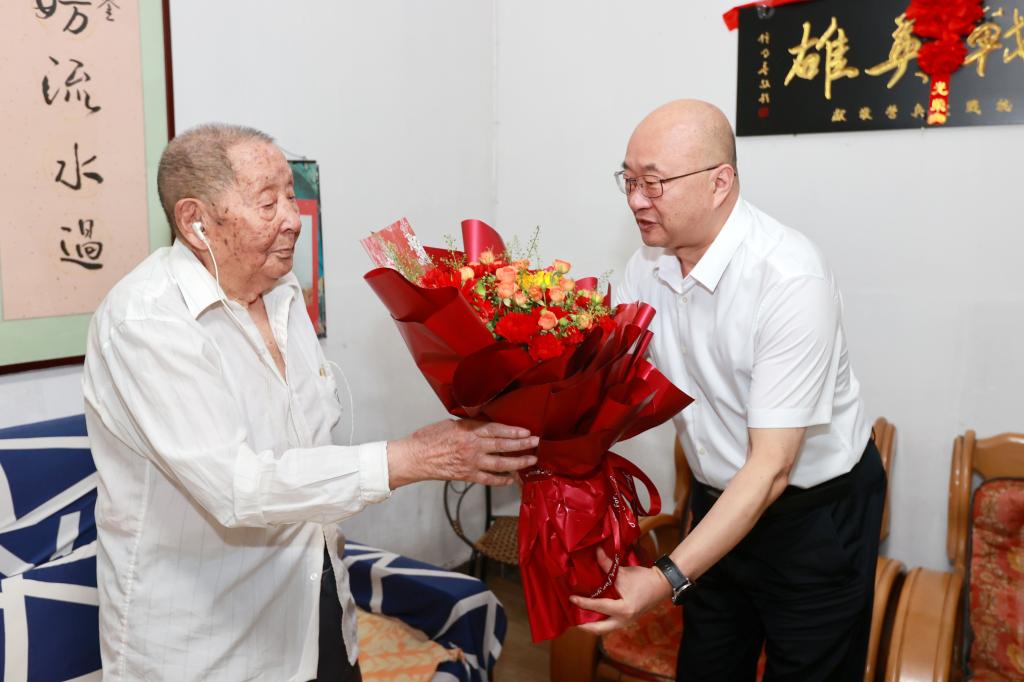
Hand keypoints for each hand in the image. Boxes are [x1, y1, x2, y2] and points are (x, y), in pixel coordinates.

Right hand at [387, 419, 538, 488]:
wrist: (414, 458)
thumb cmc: (428, 438)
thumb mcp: (450, 424)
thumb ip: (469, 425)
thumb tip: (484, 426)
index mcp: (468, 431)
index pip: (496, 429)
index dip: (513, 431)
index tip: (526, 431)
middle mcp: (472, 446)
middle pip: (503, 445)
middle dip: (522, 444)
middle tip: (536, 442)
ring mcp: (471, 462)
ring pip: (500, 463)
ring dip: (518, 462)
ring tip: (531, 460)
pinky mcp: (467, 475)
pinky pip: (488, 479)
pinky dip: (501, 480)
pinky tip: (511, 479)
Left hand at [569, 547, 671, 634]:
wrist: (662, 585)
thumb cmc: (644, 579)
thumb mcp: (623, 572)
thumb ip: (607, 564)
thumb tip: (595, 551)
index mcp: (623, 609)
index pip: (598, 607)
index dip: (583, 603)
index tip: (571, 599)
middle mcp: (624, 620)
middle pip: (598, 630)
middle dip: (583, 625)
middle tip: (571, 617)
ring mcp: (626, 623)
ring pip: (604, 629)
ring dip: (591, 625)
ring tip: (578, 616)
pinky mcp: (627, 620)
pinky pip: (609, 624)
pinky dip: (599, 621)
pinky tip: (591, 614)